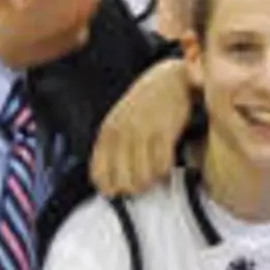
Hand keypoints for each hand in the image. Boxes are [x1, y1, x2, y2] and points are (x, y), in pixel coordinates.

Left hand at [91, 60, 192, 196]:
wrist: (169, 78)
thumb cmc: (147, 103)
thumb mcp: (120, 121)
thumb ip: (114, 146)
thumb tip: (112, 180)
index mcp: (107, 132)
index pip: (99, 175)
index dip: (111, 189)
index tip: (121, 191)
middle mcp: (121, 133)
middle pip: (122, 182)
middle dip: (134, 188)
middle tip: (144, 182)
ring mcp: (141, 132)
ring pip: (142, 178)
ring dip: (152, 182)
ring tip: (157, 175)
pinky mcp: (163, 132)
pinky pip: (162, 166)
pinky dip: (166, 172)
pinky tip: (168, 165)